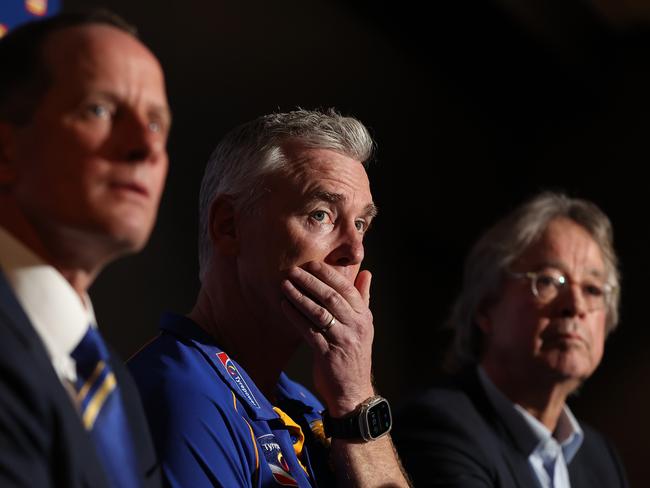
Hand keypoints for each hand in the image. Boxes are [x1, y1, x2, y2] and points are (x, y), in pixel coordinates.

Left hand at [280, 261, 374, 415]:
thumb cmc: (353, 355)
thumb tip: (366, 272)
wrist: (353, 392)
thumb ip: (363, 298)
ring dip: (299, 296)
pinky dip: (295, 317)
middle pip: (332, 297)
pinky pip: (308, 331)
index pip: (347, 288)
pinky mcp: (328, 355)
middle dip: (311, 281)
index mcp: (363, 317)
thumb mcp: (363, 326)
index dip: (328, 274)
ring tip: (285, 285)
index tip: (311, 264)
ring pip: (319, 312)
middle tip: (293, 270)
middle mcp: (356, 326)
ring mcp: (343, 341)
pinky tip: (284, 306)